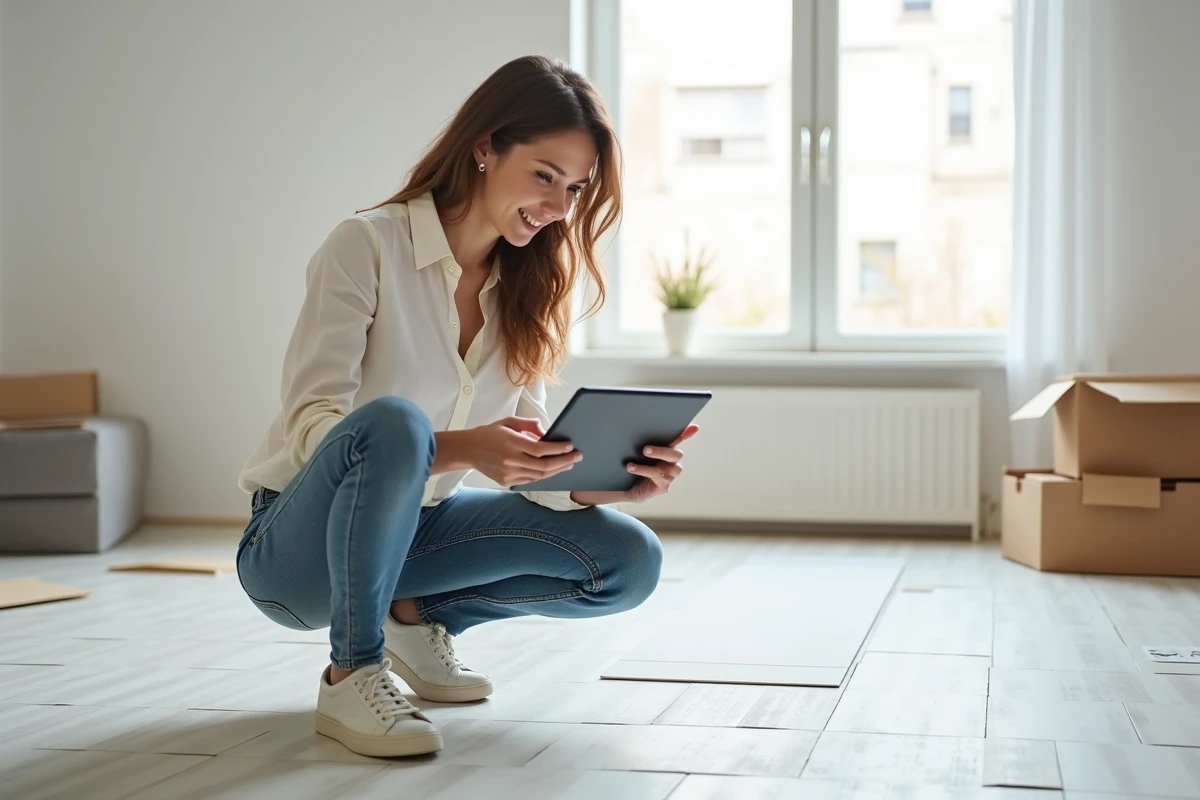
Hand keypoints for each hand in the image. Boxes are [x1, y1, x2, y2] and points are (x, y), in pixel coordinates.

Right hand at [468, 417, 581, 487]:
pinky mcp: (506, 482)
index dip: (558, 449)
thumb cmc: (489, 434)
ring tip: (569, 464)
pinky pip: (530, 480)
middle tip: (577, 457)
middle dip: (564, 462)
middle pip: (544, 466)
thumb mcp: (508, 422)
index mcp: (511, 442)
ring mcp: (508, 473)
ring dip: (556, 470)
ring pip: (539, 476)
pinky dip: (543, 476)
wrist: (467, 450)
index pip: (540, 449)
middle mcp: (510, 460)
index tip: (570, 446)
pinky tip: (553, 470)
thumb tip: (547, 434)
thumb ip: (529, 425)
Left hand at [571, 424, 699, 506]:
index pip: (679, 438)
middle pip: (676, 453)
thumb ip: (635, 434)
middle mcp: (671, 461)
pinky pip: (658, 477)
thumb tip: (622, 416)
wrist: (621, 485)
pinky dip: (643, 471)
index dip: (687, 433)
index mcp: (667, 448)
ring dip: (653, 461)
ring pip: (670, 467)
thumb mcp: (630, 446)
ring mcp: (669, 475)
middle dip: (662, 450)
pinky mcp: (663, 487)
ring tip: (635, 459)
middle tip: (645, 448)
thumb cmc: (628, 461)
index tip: (694, 427)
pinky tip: (631, 467)